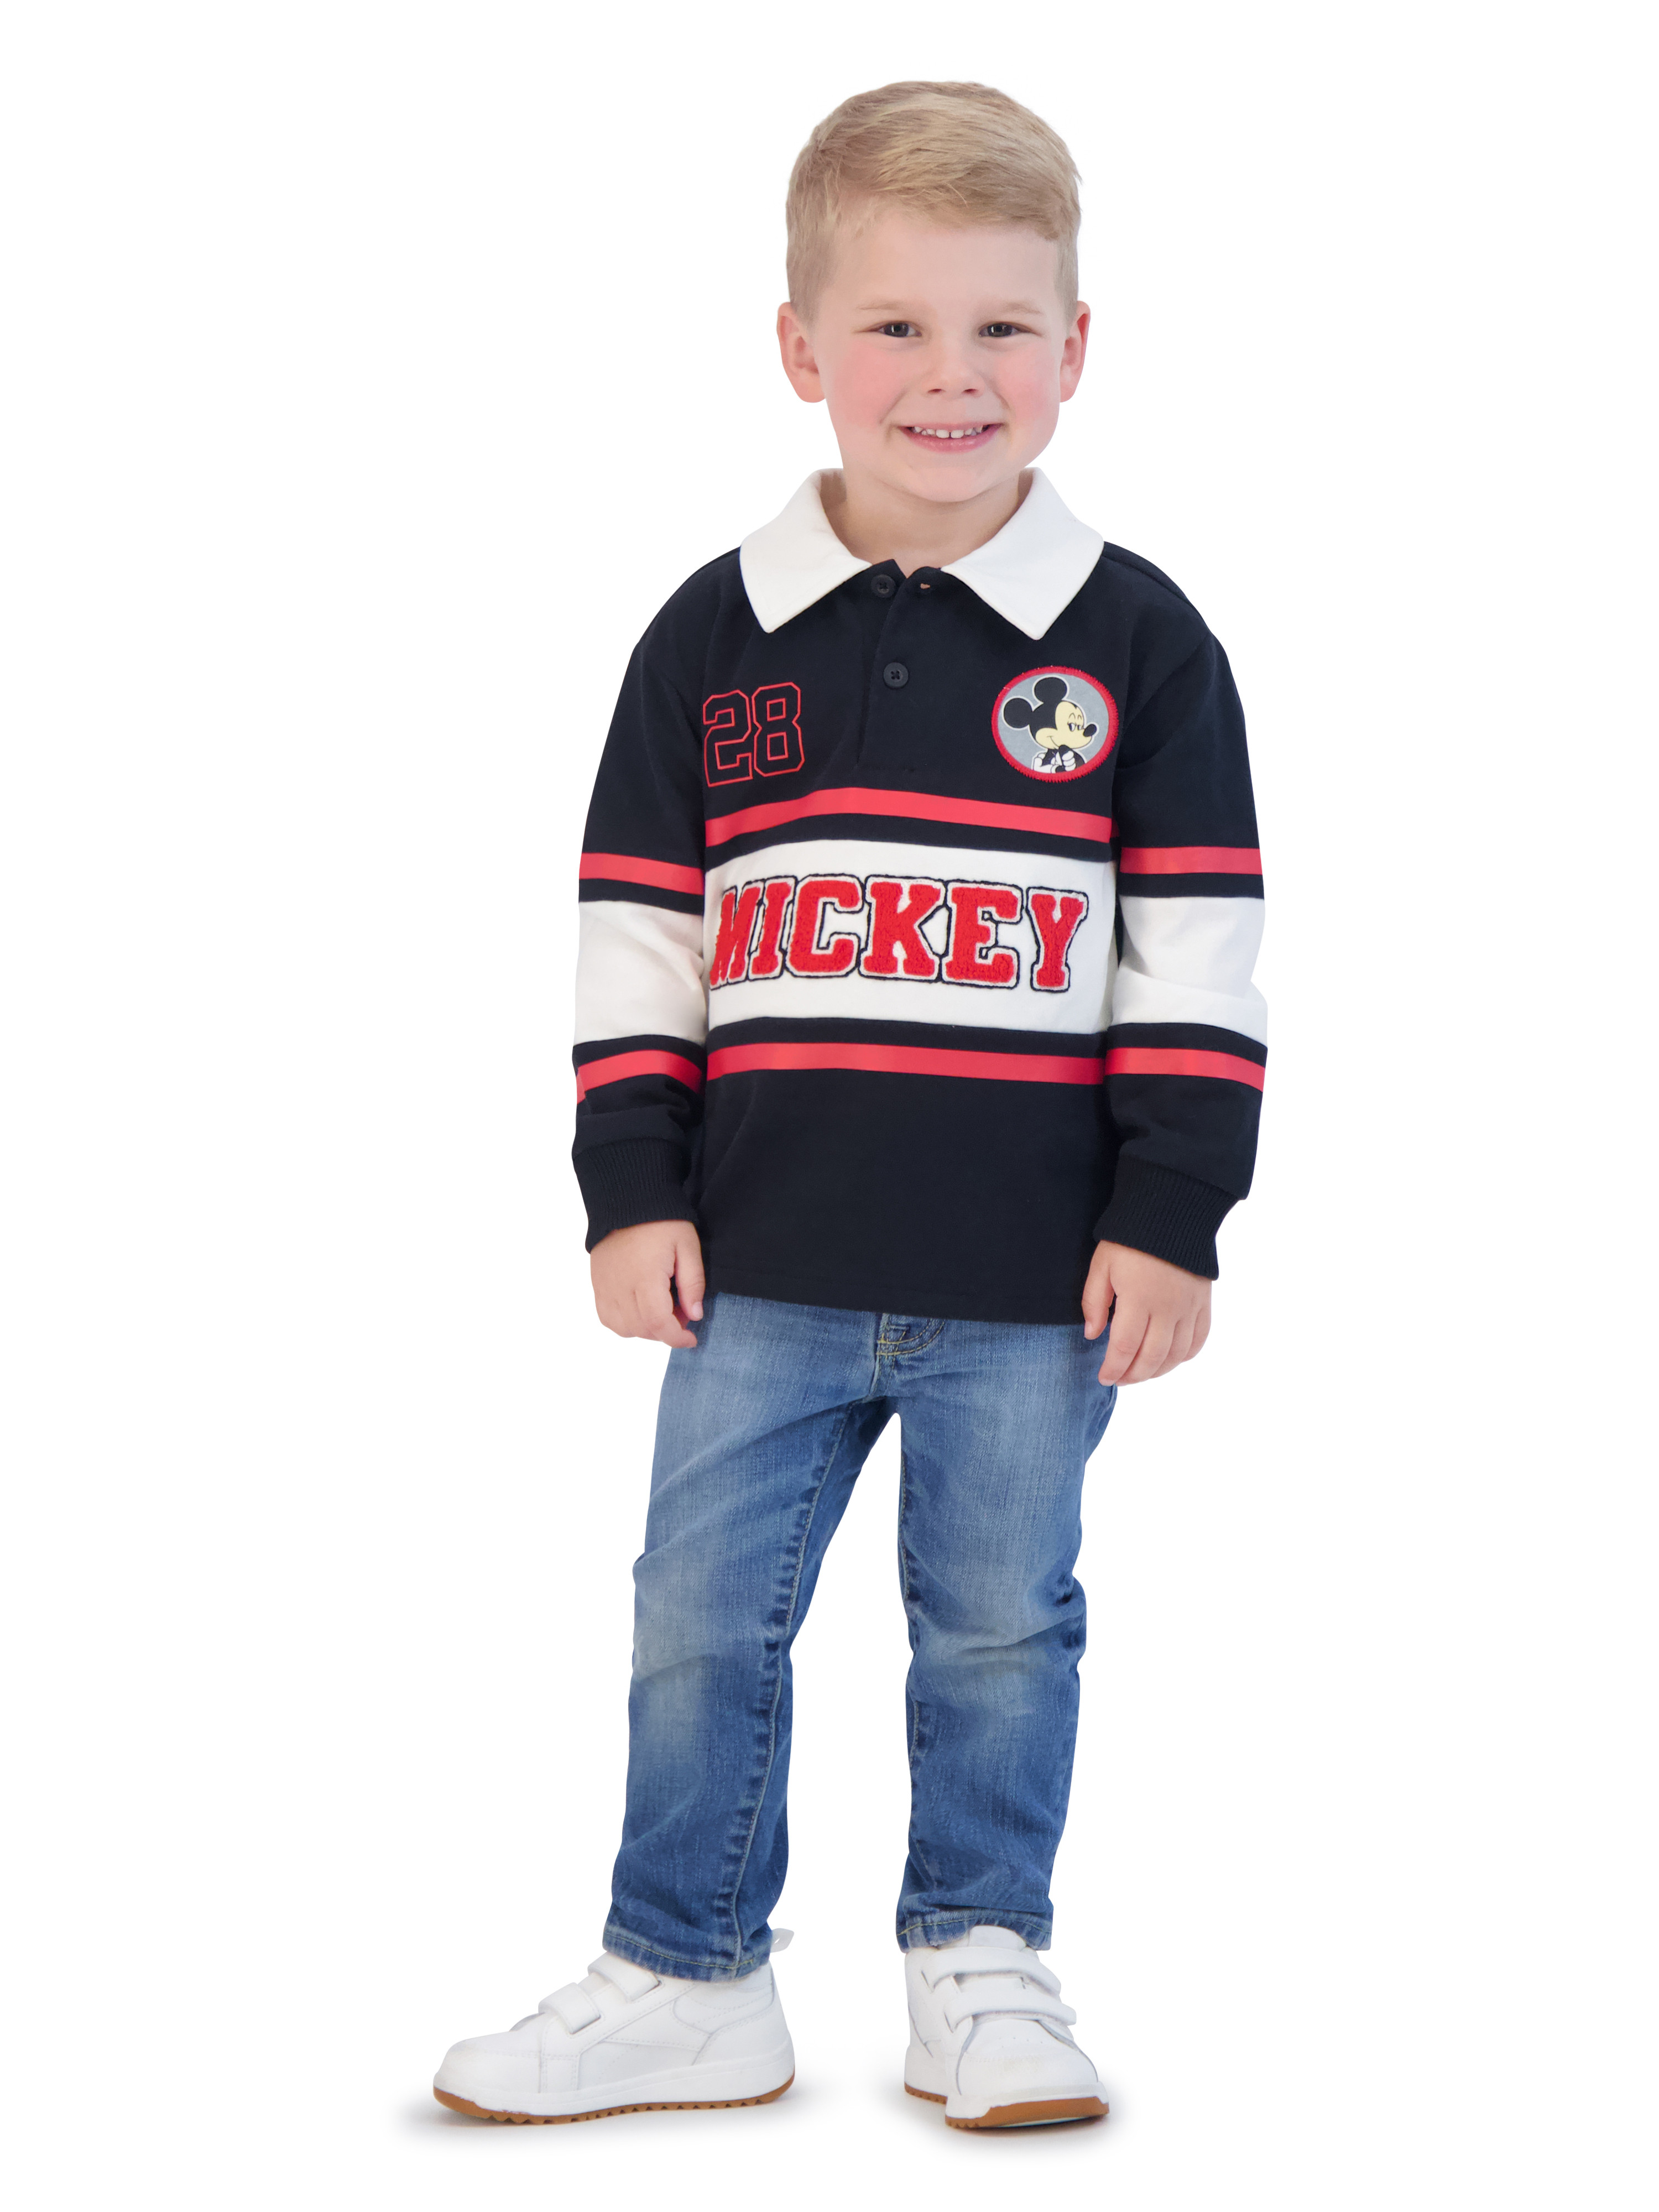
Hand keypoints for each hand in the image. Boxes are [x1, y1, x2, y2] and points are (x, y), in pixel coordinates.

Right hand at [590, 1220, 704, 1349]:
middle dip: (666, 1332)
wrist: (627, 1201)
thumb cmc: (662, 1222)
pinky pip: (607, 1318)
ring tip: (662, 1310)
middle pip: (642, 1329)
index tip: (691, 1339)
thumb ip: (693, 1282)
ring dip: (646, 1330)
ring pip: (623, 1328)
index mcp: (645, 1277)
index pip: (658, 1323)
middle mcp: (620, 1286)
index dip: (676, 1338)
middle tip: (682, 1313)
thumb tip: (695, 1316)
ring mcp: (605, 1286)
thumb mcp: (688, 1245)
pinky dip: (625, 1324)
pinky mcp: (597, 1284)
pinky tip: (640, 1310)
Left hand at [1081, 1240, 1210, 1384]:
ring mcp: (1189, 1307)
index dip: (1113, 1369)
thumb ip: (1094, 1302)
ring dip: (1157, 1371)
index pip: (1124, 1348)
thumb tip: (1092, 1335)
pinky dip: (1183, 1357)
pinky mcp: (1203, 1302)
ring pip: (1175, 1355)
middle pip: (1151, 1358)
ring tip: (1140, 1373)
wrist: (1171, 1211)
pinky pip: (1198, 1340)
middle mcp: (1167, 1309)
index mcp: (1138, 1299)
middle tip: (1119, 1379)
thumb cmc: (1129, 1238)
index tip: (1103, 1377)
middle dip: (1132, 1376)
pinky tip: (1169, 1360)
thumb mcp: (1101, 1265)